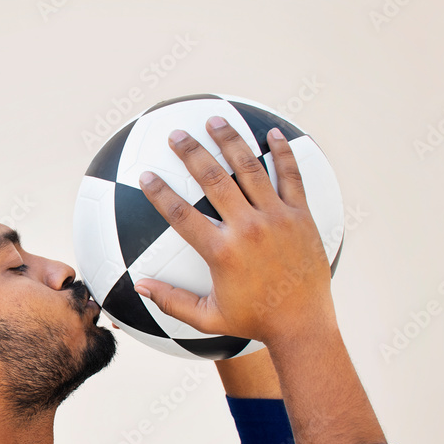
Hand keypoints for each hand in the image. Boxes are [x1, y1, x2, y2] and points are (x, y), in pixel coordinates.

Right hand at [134, 117, 335, 346]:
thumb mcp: (208, 318)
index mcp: (222, 252)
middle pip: (213, 180)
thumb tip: (140, 287)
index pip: (181, 214)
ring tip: (215, 120)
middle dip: (191, 152)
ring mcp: (277, 219)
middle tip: (176, 134)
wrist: (302, 324)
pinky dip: (282, 153)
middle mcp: (248, 229)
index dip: (160, 193)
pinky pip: (291, 177)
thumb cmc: (254, 321)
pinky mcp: (301, 216)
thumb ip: (172, 301)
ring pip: (250, 169)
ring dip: (230, 141)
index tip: (147, 175)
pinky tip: (272, 134)